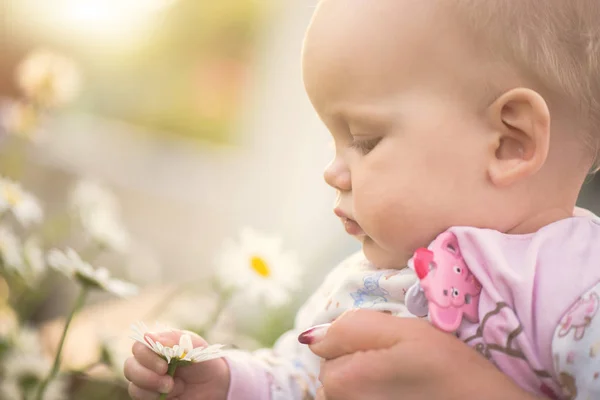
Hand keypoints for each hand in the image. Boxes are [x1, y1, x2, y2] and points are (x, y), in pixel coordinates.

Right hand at [124, 330, 229, 398]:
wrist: (215, 384)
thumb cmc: (203, 359)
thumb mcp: (194, 345)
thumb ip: (174, 338)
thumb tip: (148, 336)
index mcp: (156, 347)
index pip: (138, 348)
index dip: (146, 357)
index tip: (165, 366)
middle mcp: (148, 364)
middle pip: (130, 368)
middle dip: (146, 376)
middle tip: (168, 382)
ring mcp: (148, 383)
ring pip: (134, 387)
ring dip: (152, 389)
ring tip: (173, 388)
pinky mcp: (151, 397)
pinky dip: (155, 398)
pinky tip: (173, 395)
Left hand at [304, 310, 544, 399]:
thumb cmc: (452, 373)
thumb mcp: (406, 332)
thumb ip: (352, 328)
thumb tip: (310, 337)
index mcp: (343, 382)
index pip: (326, 349)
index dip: (356, 341)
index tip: (389, 347)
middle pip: (334, 375)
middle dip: (357, 364)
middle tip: (400, 366)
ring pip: (346, 393)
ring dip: (366, 384)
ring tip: (405, 385)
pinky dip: (375, 395)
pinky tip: (405, 395)